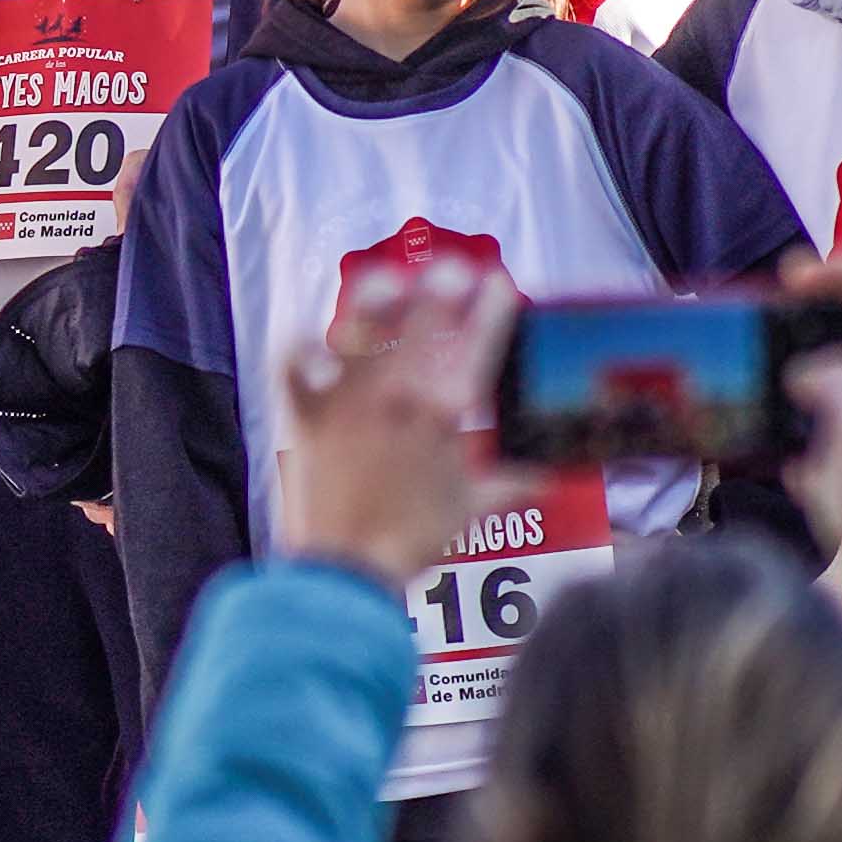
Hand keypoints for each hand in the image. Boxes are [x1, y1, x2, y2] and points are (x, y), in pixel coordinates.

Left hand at [275, 249, 504, 590]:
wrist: (349, 571)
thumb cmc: (411, 543)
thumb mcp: (471, 511)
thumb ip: (511, 485)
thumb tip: (548, 477)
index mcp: (443, 416)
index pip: (478, 345)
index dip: (493, 308)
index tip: (499, 286)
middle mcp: (397, 398)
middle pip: (423, 321)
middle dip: (443, 286)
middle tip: (452, 270)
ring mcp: (348, 403)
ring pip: (362, 328)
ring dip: (378, 297)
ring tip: (390, 279)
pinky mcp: (304, 417)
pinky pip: (294, 365)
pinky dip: (300, 345)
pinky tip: (311, 334)